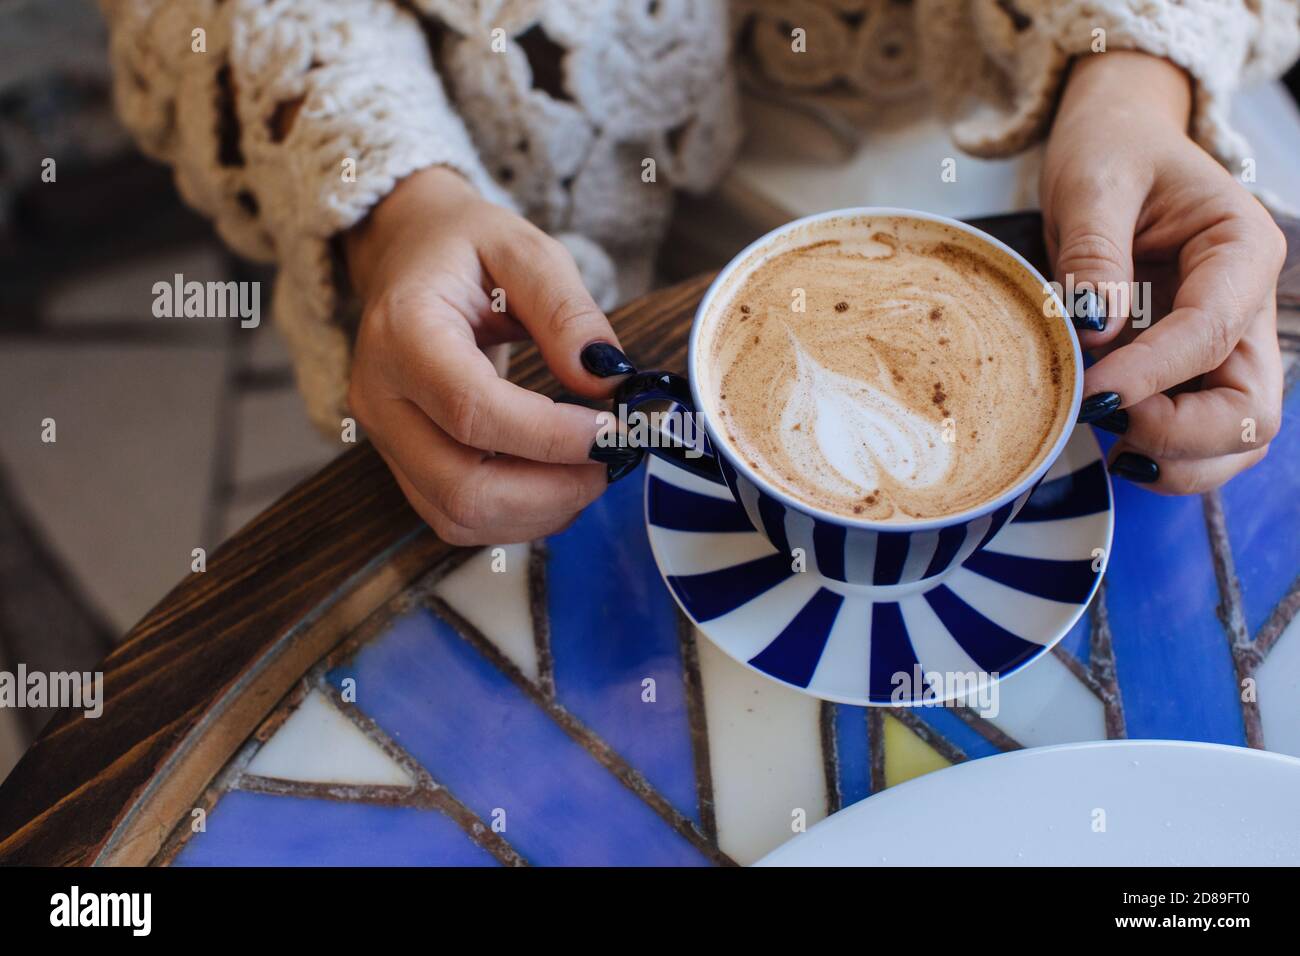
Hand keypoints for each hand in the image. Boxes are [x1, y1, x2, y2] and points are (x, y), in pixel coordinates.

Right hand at [345, 167, 637, 544]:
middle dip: (551, 491)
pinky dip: (518, 517)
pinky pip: (456, 518)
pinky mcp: (402, 464)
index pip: (473, 409)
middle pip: (461, 485)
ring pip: (458, 516)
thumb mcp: (523, 250)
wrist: (407, 255)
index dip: (550, 436)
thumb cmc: (466, 248)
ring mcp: (385, 439)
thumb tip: (607, 381)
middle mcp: (381, 396)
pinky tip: (558, 484)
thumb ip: (567, 311)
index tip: (615, 432)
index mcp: (402, 332)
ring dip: (538, 512)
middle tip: (612, 462)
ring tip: (591, 472)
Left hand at [1042, 51, 1285, 492]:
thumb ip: (1095, 253)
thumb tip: (1096, 329)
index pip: (1211, 333)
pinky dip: (1158, 451)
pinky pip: (1195, 435)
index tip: (1092, 393)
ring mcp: (1223, 346)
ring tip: (1103, 436)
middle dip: (1181, 435)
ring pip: (1235, 438)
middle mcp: (1246, 307)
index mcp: (1241, 250)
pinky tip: (1104, 434)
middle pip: (1251, 410)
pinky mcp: (1189, 370)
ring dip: (1175, 459)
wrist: (1113, 146)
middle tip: (1102, 417)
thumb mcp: (1093, 183)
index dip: (1153, 374)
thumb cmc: (1111, 154)